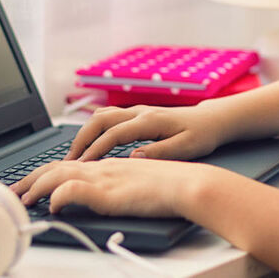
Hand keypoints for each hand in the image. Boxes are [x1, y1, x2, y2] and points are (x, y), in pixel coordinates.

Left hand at [9, 157, 221, 217]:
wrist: (191, 184)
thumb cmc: (173, 185)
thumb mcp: (139, 181)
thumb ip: (120, 183)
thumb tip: (104, 193)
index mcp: (109, 163)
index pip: (68, 164)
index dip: (44, 173)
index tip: (28, 184)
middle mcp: (103, 166)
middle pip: (56, 166)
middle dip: (30, 178)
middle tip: (13, 193)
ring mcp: (104, 177)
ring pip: (58, 175)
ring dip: (36, 186)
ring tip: (23, 200)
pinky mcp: (109, 192)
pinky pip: (72, 191)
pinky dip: (57, 198)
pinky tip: (53, 208)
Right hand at [65, 104, 226, 161]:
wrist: (210, 120)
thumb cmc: (200, 135)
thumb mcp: (186, 148)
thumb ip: (159, 152)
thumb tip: (133, 158)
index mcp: (149, 120)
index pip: (114, 134)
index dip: (95, 150)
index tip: (81, 166)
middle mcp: (139, 112)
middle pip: (100, 120)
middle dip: (80, 140)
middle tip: (67, 162)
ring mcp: (136, 111)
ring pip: (101, 116)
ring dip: (84, 134)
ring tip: (73, 156)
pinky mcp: (136, 115)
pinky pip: (108, 118)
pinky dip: (93, 130)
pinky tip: (87, 145)